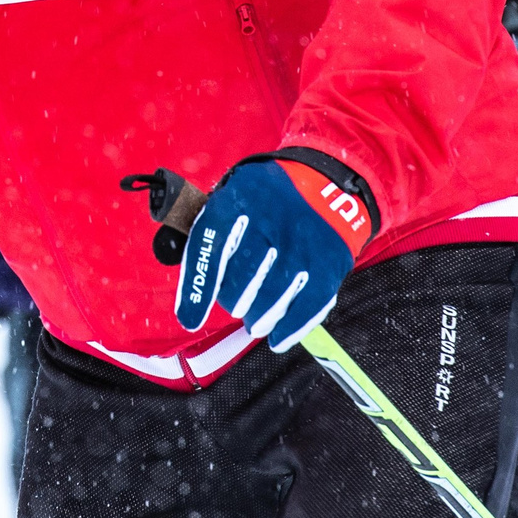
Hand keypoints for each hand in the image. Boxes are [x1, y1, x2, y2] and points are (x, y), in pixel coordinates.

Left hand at [173, 156, 375, 350]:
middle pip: (240, 280)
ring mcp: (301, 243)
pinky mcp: (328, 263)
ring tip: (255, 320)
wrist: (327, 179)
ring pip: (270, 299)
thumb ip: (213, 231)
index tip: (190, 318)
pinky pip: (306, 307)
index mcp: (238, 198)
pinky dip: (288, 328)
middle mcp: (269, 220)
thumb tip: (194, 281)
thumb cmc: (269, 196)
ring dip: (258, 317)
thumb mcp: (235, 193)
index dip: (198, 286)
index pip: (211, 245)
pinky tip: (278, 337)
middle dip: (234, 300)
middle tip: (236, 303)